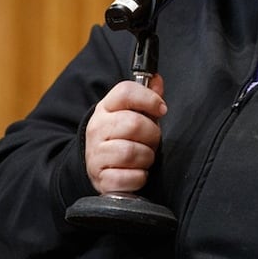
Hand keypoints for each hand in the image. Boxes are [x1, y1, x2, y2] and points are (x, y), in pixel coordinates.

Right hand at [84, 76, 167, 193]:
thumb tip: (157, 80)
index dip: (148, 98)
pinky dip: (139, 177)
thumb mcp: (131, 112)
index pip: (125, 92)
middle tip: (152, 140)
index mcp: (106, 108)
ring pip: (130, 152)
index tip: (161, 109)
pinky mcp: (101, 178)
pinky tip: (138, 172)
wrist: (96, 164)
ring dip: (146, 157)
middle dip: (152, 134)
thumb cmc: (121, 136)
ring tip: (145, 157)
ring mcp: (96, 154)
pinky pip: (128, 177)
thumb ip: (146, 97)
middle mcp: (97, 129)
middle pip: (133, 123)